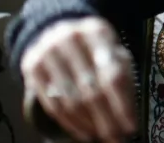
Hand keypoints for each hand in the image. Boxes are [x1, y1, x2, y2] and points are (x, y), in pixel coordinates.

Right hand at [20, 17, 136, 142]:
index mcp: (96, 31)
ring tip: (103, 137)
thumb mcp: (113, 51)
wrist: (57, 30)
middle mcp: (69, 38)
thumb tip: (128, 115)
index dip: (122, 104)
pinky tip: (84, 132)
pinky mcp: (31, 67)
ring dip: (89, 124)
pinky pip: (52, 104)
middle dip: (107, 120)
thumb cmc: (94, 47)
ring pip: (70, 100)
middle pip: (91, 90)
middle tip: (117, 139)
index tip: (132, 127)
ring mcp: (47, 52)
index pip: (113, 74)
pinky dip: (70, 123)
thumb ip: (123, 76)